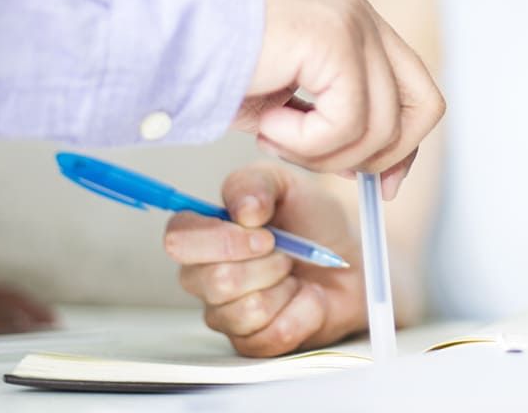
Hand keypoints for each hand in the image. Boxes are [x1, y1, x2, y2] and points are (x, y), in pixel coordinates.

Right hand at [163, 164, 365, 356]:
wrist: (349, 257)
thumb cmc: (310, 220)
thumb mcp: (283, 184)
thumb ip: (254, 184)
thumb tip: (244, 211)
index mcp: (202, 234)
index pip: (178, 241)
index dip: (221, 239)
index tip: (264, 234)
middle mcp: (204, 277)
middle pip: (215, 281)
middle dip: (266, 263)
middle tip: (286, 252)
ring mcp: (226, 314)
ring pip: (246, 310)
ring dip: (284, 286)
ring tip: (293, 274)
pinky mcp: (253, 343)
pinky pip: (273, 333)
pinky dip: (303, 309)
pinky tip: (304, 297)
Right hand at [233, 0, 444, 197]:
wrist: (170, 38)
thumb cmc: (218, 72)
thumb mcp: (292, 108)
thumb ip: (339, 127)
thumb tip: (381, 173)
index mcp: (358, 27)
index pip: (419, 94)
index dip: (407, 147)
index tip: (382, 186)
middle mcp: (363, 18)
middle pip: (423, 109)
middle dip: (378, 157)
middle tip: (317, 163)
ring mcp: (352, 24)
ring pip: (380, 126)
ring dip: (322, 153)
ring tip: (273, 137)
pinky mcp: (334, 39)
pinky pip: (345, 122)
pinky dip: (304, 142)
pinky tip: (266, 126)